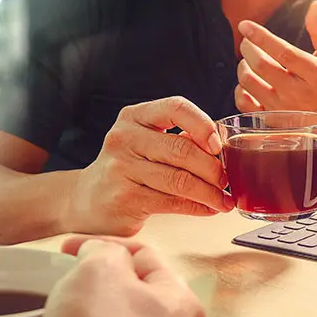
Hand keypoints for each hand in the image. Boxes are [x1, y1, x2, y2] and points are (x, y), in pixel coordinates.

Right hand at [66, 97, 233, 235]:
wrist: (88, 200)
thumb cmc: (129, 169)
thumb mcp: (147, 143)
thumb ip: (179, 140)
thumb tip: (224, 151)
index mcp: (134, 116)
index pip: (175, 107)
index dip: (203, 125)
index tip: (219, 145)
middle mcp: (125, 138)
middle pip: (181, 149)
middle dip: (213, 168)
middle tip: (228, 181)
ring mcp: (121, 168)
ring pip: (179, 180)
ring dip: (210, 193)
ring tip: (224, 201)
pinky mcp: (124, 198)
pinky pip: (171, 202)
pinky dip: (197, 207)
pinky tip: (208, 209)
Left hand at [235, 1, 316, 166]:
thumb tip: (314, 5)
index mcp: (316, 74)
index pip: (283, 52)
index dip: (261, 36)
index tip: (244, 25)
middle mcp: (298, 93)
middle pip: (261, 66)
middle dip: (248, 49)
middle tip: (247, 43)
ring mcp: (282, 110)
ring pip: (249, 82)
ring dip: (242, 66)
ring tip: (248, 61)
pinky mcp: (270, 122)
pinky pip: (243, 102)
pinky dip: (240, 89)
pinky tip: (248, 82)